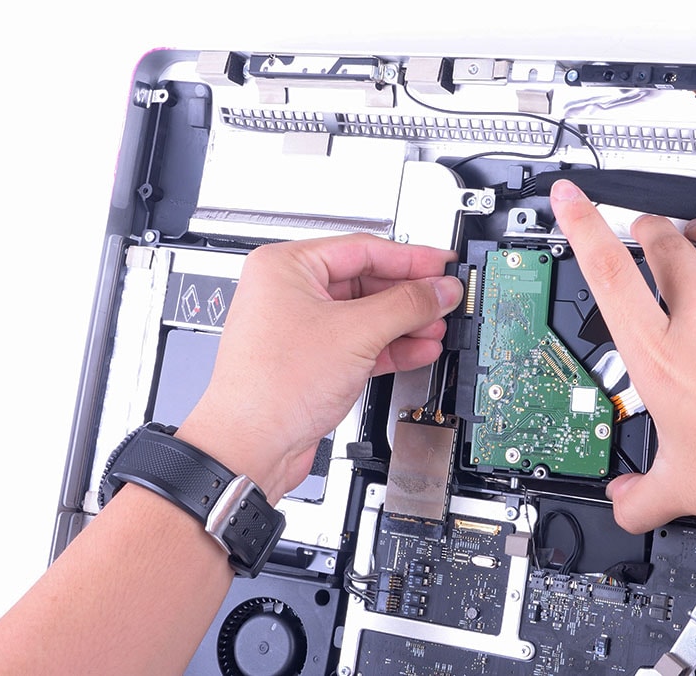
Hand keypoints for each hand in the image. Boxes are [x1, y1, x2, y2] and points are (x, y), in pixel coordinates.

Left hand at [175, 234, 462, 502]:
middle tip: (443, 300)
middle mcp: (289, 292)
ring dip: (404, 323)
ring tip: (436, 328)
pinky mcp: (312, 359)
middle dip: (409, 297)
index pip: (363, 249)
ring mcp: (300, 327)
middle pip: (366, 282)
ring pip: (366, 315)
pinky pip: (360, 342)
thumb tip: (439, 290)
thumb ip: (407, 305)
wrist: (252, 446)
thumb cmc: (271, 388)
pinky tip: (417, 349)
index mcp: (285, 266)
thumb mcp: (355, 333)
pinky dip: (389, 346)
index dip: (410, 259)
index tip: (441, 265)